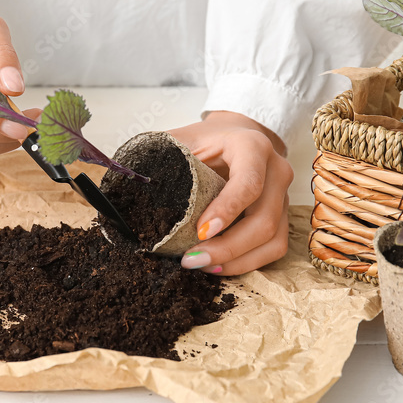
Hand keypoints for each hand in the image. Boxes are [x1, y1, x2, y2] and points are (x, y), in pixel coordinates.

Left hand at [168, 111, 293, 275]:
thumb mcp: (182, 140)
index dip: (226, 211)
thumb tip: (119, 187)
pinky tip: (218, 266)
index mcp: (252, 146)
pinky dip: (246, 262)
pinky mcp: (282, 216)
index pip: (248, 183)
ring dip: (237, 261)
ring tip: (201, 266)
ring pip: (272, 240)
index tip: (200, 233)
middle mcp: (276, 171)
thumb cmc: (207, 140)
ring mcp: (283, 196)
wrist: (238, 136)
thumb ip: (158, 158)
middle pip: (262, 220)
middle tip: (190, 260)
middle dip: (226, 247)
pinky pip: (273, 248)